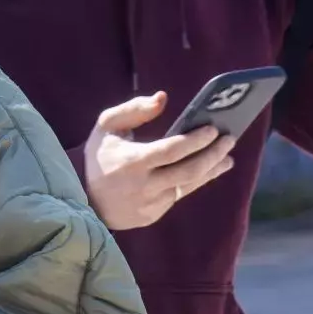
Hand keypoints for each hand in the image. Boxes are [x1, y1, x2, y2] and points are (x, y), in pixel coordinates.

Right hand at [84, 94, 233, 231]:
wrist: (83, 198)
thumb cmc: (99, 156)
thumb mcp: (107, 125)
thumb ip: (134, 109)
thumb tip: (163, 98)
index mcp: (132, 162)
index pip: (172, 150)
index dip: (196, 140)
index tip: (214, 129)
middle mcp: (143, 186)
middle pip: (189, 171)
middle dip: (213, 154)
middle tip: (229, 139)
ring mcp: (149, 204)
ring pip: (188, 186)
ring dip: (211, 170)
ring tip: (228, 158)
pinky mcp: (152, 215)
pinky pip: (178, 196)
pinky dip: (194, 181)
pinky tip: (208, 170)